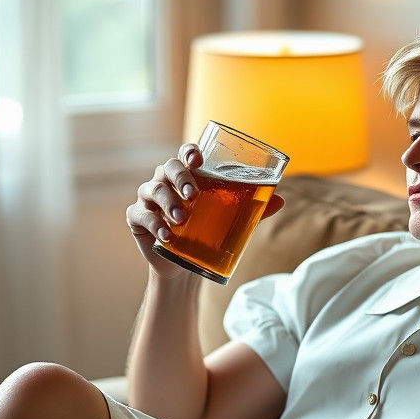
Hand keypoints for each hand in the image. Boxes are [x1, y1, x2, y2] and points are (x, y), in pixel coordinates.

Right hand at [126, 144, 285, 278]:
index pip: (185, 155)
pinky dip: (155, 224)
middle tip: (193, 194)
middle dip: (180, 178)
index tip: (198, 159)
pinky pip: (142, 215)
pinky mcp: (137, 219)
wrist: (184, 266)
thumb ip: (253, 209)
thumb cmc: (206, 233)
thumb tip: (281, 200)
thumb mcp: (230, 221)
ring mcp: (149, 199)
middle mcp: (165, 181)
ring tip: (182, 218)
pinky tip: (167, 236)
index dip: (189, 152)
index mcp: (188, 175)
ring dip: (168, 202)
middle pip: (168, 168)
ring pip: (153, 189)